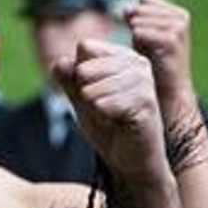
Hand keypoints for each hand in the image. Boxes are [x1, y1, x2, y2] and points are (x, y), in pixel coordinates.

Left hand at [51, 39, 165, 184]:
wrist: (130, 160)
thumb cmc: (109, 127)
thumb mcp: (82, 101)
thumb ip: (70, 80)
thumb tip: (60, 62)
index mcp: (123, 57)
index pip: (85, 47)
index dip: (78, 76)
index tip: (92, 95)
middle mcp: (137, 64)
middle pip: (86, 67)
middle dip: (83, 93)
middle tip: (98, 109)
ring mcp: (145, 82)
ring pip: (97, 85)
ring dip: (93, 105)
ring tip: (104, 116)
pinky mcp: (147, 103)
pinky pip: (110, 102)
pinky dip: (103, 114)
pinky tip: (112, 121)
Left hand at [123, 0, 195, 104]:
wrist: (170, 90)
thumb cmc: (155, 63)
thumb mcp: (144, 37)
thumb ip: (135, 19)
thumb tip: (125, 9)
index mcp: (177, 13)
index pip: (144, 1)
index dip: (134, 17)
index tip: (138, 37)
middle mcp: (181, 17)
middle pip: (140, 10)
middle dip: (133, 26)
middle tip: (141, 47)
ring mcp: (178, 27)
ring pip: (140, 20)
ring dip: (134, 36)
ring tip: (143, 51)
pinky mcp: (172, 40)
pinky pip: (142, 32)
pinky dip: (136, 41)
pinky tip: (140, 53)